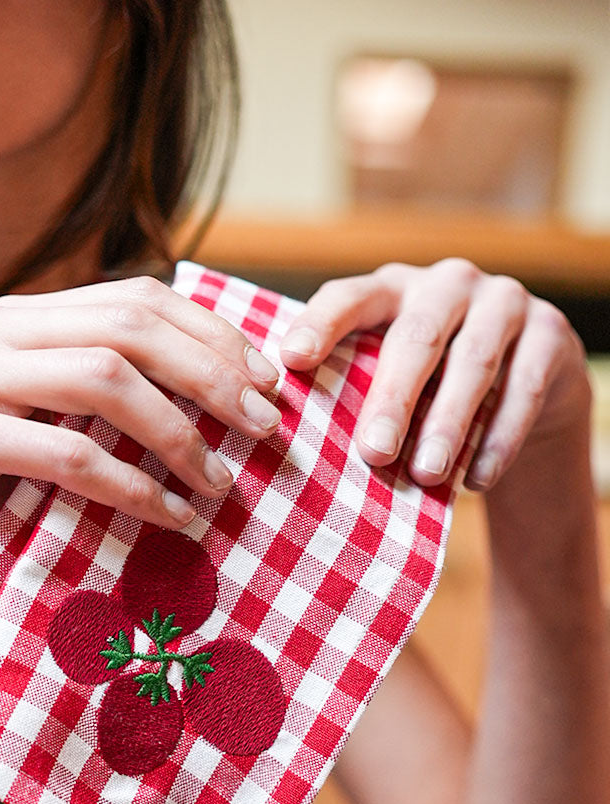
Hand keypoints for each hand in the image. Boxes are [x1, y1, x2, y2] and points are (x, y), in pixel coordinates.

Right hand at [0, 276, 281, 643]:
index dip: (214, 336)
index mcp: (13, 320)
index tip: (271, 386)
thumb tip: (225, 399)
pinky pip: (70, 451)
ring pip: (105, 376)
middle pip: (130, 324)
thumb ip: (103, 408)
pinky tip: (174, 516)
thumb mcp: (50, 445)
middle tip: (266, 427)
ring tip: (221, 482)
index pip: (136, 298)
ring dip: (181, 432)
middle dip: (214, 374)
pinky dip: (134, 486)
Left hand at [277, 257, 589, 490]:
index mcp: (392, 289)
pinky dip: (499, 439)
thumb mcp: (391, 377)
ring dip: (448, 425)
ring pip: (474, 363)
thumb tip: (298, 447)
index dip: (321, 325)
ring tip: (426, 476)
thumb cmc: (431, 386)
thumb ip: (354, 392)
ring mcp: (504, 301)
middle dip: (393, 399)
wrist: (526, 382)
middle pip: (417, 337)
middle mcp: (447, 284)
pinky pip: (524, 388)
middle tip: (372, 454)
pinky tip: (476, 480)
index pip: (350, 297)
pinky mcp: (550, 332)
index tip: (292, 361)